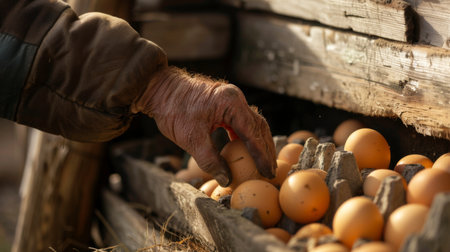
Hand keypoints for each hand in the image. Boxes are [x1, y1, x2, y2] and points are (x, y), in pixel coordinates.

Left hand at [132, 66, 276, 185]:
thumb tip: (226, 179)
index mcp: (231, 103)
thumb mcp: (190, 138)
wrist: (159, 89)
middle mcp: (235, 98)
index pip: (253, 133)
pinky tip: (245, 151)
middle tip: (271, 171)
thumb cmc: (173, 109)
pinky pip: (241, 122)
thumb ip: (210, 160)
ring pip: (252, 124)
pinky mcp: (224, 103)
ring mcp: (230, 99)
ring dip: (258, 143)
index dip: (262, 155)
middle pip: (259, 127)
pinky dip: (246, 137)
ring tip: (263, 163)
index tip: (268, 172)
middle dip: (266, 150)